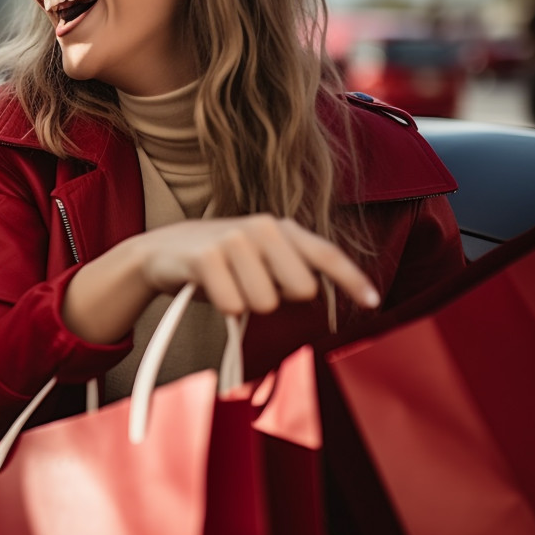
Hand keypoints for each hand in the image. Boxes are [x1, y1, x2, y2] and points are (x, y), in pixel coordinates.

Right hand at [139, 214, 378, 314]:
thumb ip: (292, 270)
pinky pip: (233, 306)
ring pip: (265, 303)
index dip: (353, 280)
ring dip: (246, 304)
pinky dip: (224, 307)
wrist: (161, 251)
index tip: (374, 302)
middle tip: (252, 285)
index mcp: (281, 228)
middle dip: (279, 298)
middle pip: (301, 289)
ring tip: (228, 285)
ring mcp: (234, 239)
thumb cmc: (220, 261)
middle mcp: (263, 228)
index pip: (327, 255)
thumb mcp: (260, 259)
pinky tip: (210, 288)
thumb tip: (319, 293)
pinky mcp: (207, 256)